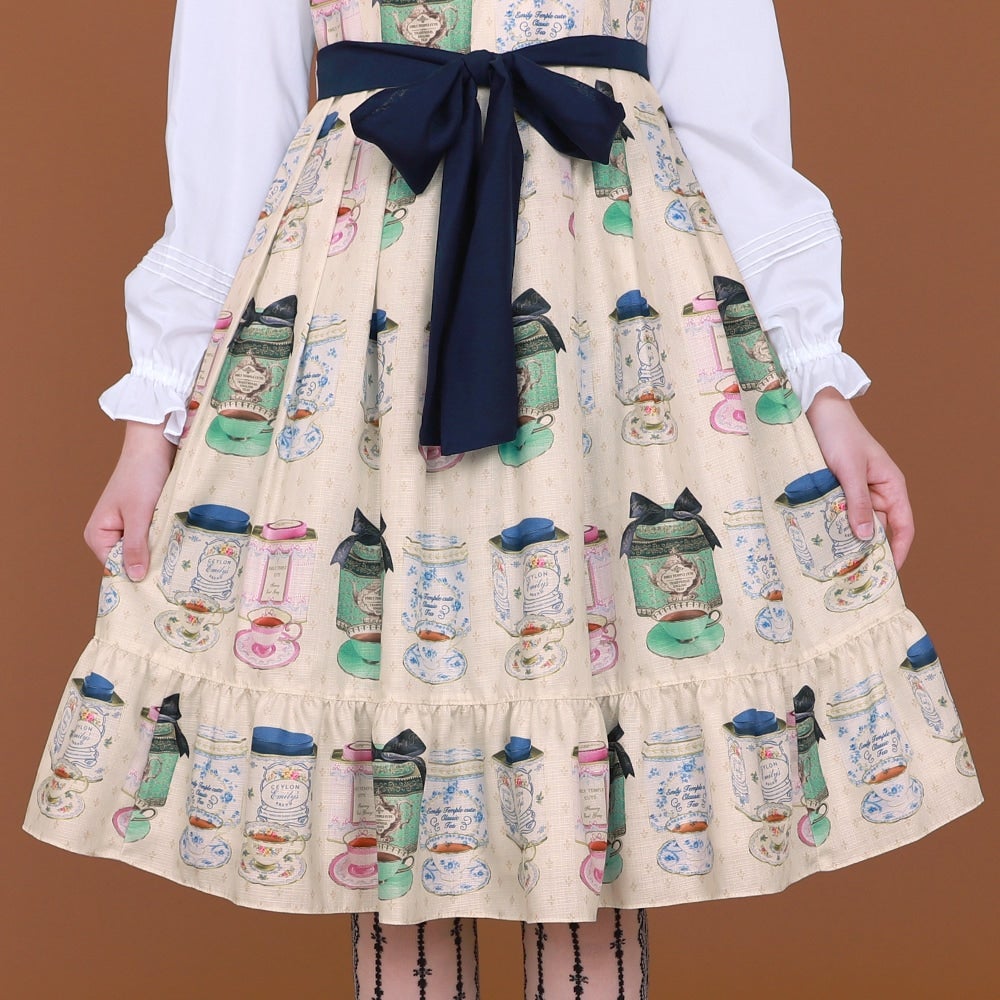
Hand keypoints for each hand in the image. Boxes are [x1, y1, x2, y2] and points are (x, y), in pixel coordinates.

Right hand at [83, 420, 176, 579]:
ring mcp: (126, 528)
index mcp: (97, 536)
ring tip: (179, 564)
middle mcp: (109, 535)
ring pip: (144, 551)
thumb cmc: (141, 476)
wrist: (152, 447)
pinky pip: (152, 539)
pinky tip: (178, 546)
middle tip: (174, 578)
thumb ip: (135, 546)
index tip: (158, 588)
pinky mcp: (142, 520)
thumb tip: (134, 578)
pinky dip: (164, 541)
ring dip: (160, 553)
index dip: (136, 578)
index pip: (115, 569)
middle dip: (150, 566)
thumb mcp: (139, 514)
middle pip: (130, 562)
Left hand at [805, 387, 913, 569]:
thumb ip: (857, 502)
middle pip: (876, 529)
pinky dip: (831, 526)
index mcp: (891, 486)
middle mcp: (876, 492)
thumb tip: (865, 536)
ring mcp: (854, 492)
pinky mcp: (834, 490)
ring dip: (845, 539)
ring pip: (854, 524)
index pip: (903, 525)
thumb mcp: (850, 469)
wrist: (816, 411)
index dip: (899, 550)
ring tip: (834, 563)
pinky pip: (836, 514)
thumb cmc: (840, 434)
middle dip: (866, 550)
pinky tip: (820, 541)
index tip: (889, 572)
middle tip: (852, 574)